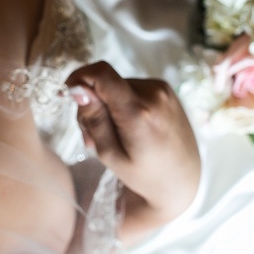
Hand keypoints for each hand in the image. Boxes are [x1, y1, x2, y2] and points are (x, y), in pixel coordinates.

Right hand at [66, 62, 200, 240]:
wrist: (184, 180)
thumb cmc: (146, 175)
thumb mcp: (111, 155)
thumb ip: (94, 119)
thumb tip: (78, 88)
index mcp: (139, 112)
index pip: (101, 73)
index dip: (80, 77)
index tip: (69, 94)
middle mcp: (153, 93)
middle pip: (105, 82)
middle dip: (92, 104)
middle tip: (92, 137)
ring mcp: (163, 89)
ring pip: (117, 85)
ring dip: (107, 106)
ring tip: (113, 136)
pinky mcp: (166, 89)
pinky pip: (131, 88)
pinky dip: (122, 104)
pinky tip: (127, 127)